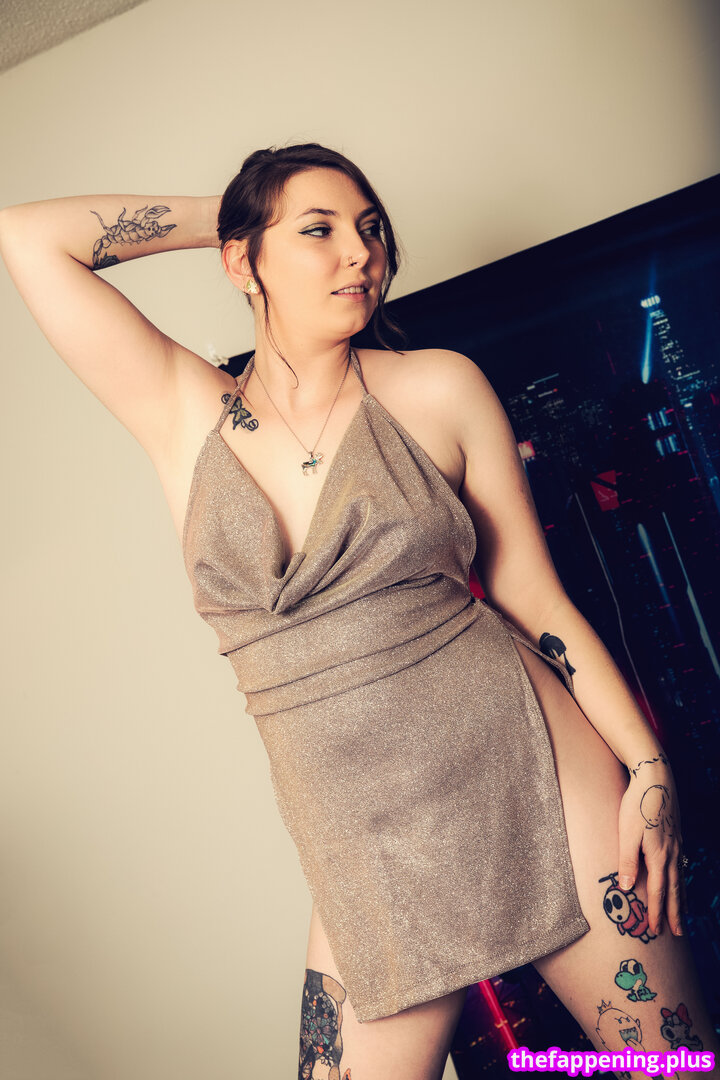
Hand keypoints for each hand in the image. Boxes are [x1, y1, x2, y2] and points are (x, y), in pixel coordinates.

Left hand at [617, 758, 684, 936]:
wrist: (655, 778)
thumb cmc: (637, 804)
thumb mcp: (626, 833)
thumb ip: (627, 861)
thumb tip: (626, 887)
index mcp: (658, 855)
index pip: (657, 891)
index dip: (657, 912)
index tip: (656, 930)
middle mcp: (672, 853)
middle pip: (674, 890)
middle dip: (675, 913)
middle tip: (678, 933)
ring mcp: (676, 844)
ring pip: (680, 878)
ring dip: (681, 899)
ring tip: (683, 914)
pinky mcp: (676, 835)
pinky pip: (680, 865)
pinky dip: (681, 880)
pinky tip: (680, 881)